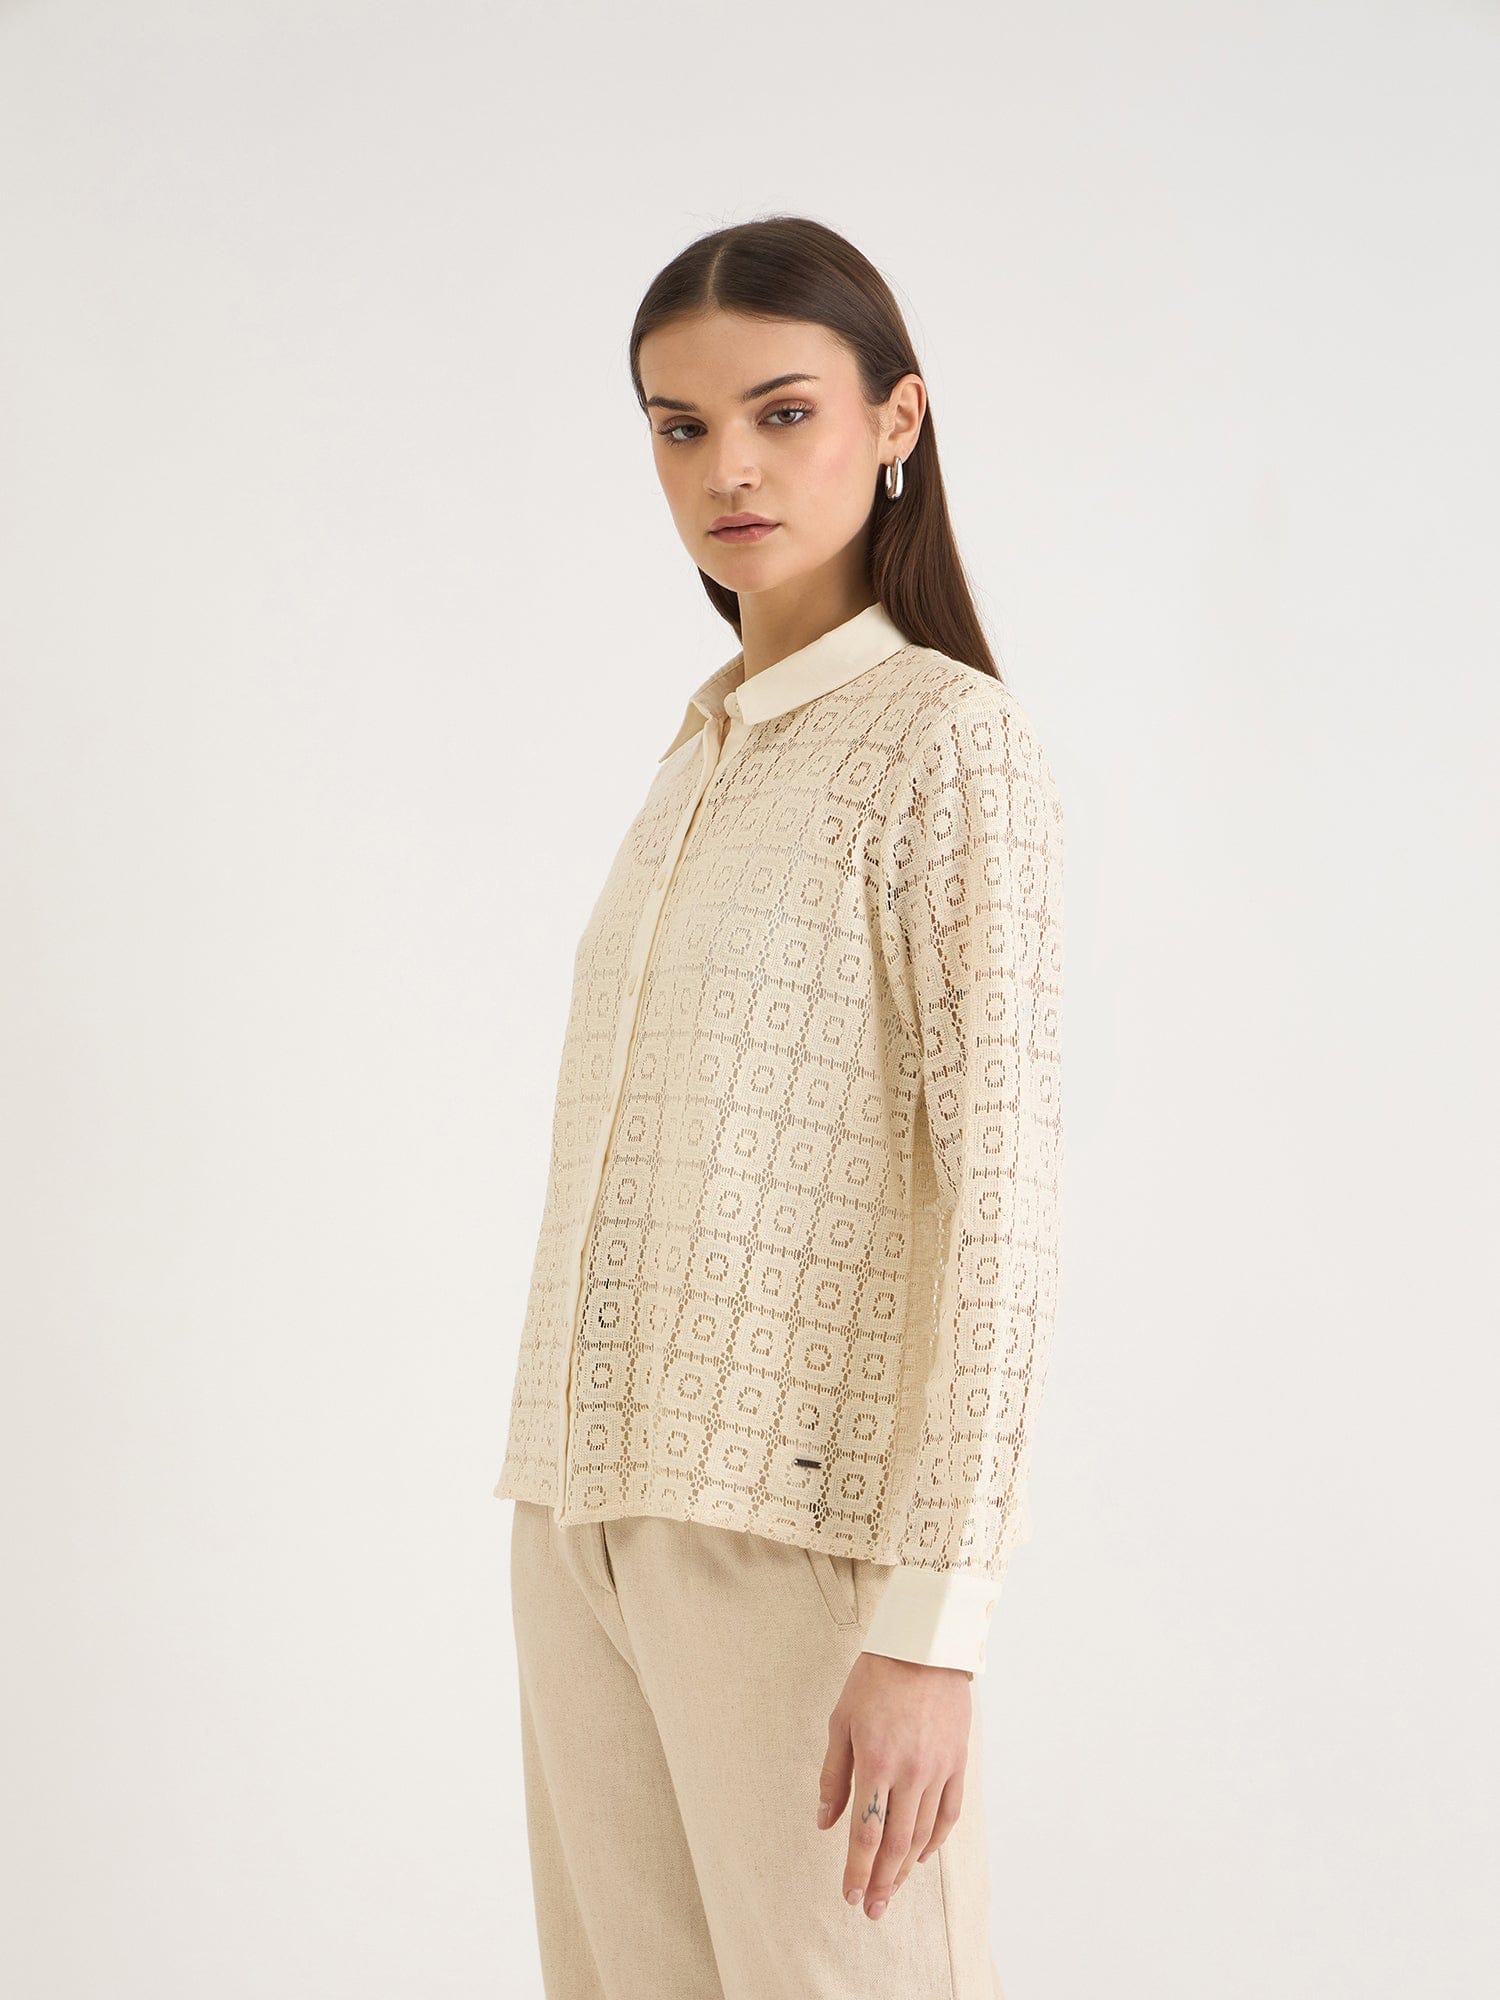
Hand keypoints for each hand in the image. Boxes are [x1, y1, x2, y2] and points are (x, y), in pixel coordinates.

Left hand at [815, 1650, 972, 1919]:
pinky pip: (949, 1814)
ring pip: (923, 1835)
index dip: (856, 1868)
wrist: (925, 1648)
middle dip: (881, 1881)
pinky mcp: (957, 1763)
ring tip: (891, 1890)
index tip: (849, 1895)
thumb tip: (824, 1822)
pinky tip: (922, 1857)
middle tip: (871, 1909)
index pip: (865, 1831)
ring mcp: (938, 1769)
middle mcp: (909, 1772)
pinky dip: (936, 1840)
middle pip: (896, 1843)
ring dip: (906, 1869)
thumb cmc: (875, 1680)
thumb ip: (834, 1776)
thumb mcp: (841, 1721)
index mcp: (875, 1761)